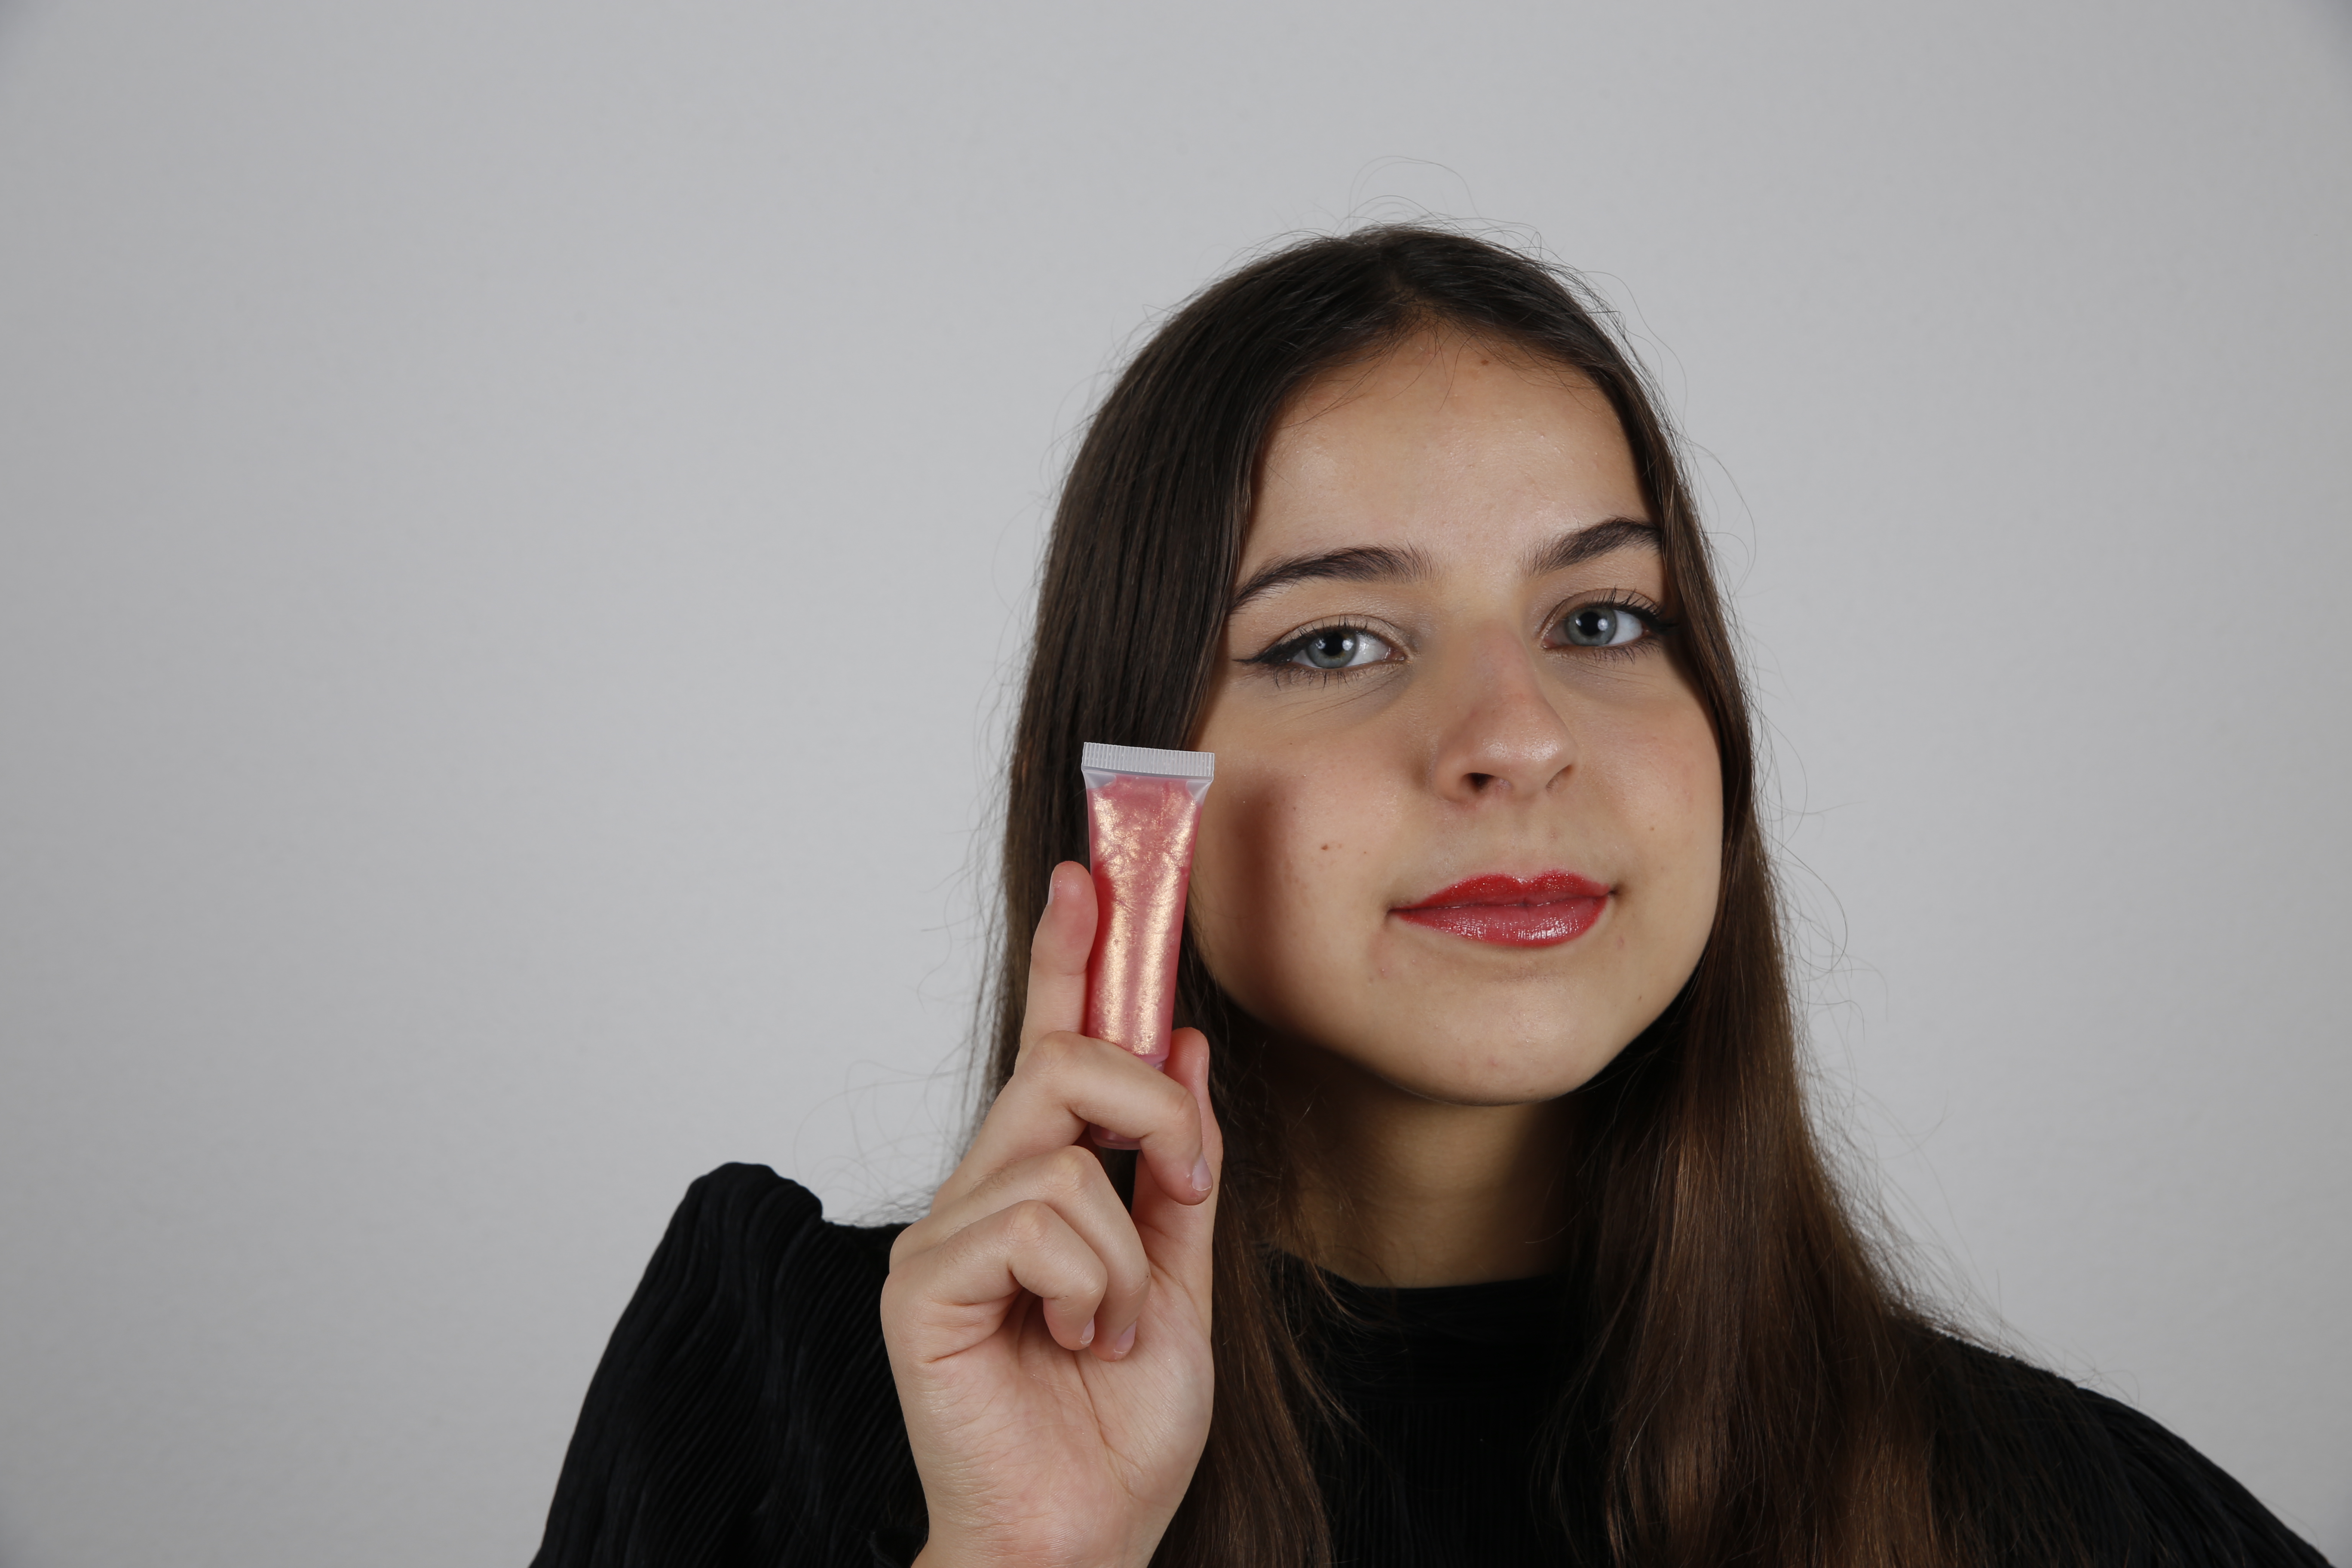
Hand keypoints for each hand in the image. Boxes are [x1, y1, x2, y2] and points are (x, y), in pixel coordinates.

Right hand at [883, 860, 1221, 1567]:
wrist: (1082, 1539)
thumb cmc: (1119, 1431)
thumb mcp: (1185, 1280)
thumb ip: (1179, 1166)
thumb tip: (1186, 1042)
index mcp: (1039, 1186)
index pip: (1051, 1047)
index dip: (1068, 959)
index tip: (1090, 874)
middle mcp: (980, 1193)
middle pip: (1062, 1067)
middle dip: (1151, 1105)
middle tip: (1184, 1185)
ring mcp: (944, 1235)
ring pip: (1061, 1154)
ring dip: (1130, 1252)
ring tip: (1114, 1330)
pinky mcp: (923, 1282)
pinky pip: (1035, 1221)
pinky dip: (1094, 1286)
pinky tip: (1079, 1345)